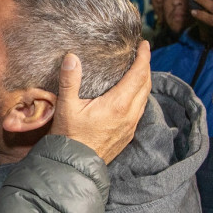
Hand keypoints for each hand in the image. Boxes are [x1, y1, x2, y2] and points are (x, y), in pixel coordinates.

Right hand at [49, 41, 150, 163]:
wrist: (74, 167)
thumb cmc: (69, 137)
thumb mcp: (66, 106)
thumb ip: (70, 81)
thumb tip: (71, 57)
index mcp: (118, 104)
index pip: (139, 75)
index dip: (144, 57)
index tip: (144, 45)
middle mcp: (130, 115)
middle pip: (146, 85)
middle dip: (146, 67)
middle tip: (141, 53)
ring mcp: (130, 126)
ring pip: (145, 99)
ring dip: (144, 82)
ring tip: (138, 70)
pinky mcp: (127, 135)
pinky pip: (139, 110)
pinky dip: (139, 96)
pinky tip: (130, 95)